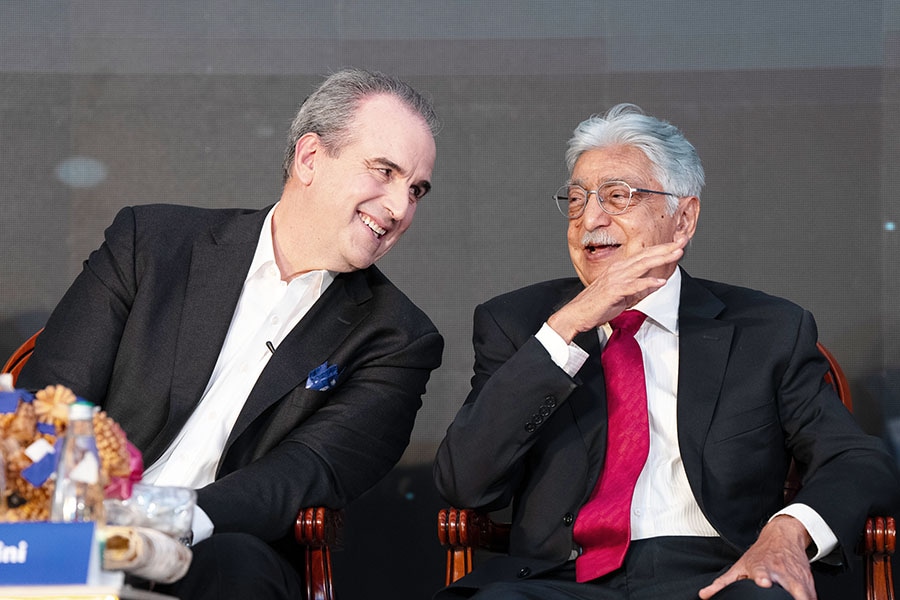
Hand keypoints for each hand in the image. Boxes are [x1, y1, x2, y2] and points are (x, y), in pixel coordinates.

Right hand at [547, 236, 685, 342]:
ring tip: (676, 253)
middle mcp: (619, 269)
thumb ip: (639, 288)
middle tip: (683, 240)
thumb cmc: (596, 305)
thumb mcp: (622, 295)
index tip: (677, 243)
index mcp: (620, 268)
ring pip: (642, 265)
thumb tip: (655, 284)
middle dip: (666, 247)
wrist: (577, 313)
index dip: (662, 248)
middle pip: (646, 255)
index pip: (645, 255)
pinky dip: (647, 283)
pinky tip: (660, 282)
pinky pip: (634, 285)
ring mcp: (616, 278)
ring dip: (660, 258)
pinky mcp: (614, 290)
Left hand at [698, 516, 815, 599]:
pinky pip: (811, 596)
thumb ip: (723, 583)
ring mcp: (796, 576)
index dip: (762, 578)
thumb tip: (704, 595)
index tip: (763, 582)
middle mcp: (780, 571)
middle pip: (788, 584)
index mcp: (761, 567)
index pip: (761, 572)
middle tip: (791, 598)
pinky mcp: (808, 581)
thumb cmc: (760, 553)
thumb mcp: (740, 566)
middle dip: (792, 592)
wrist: (782, 536)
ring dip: (803, 598)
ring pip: (804, 592)